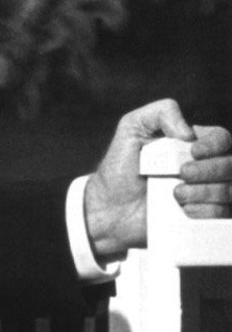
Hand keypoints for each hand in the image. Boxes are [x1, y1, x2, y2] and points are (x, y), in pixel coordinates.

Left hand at [84, 98, 231, 256]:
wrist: (111, 207)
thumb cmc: (121, 166)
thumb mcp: (132, 129)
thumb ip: (160, 113)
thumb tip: (190, 132)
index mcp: (193, 144)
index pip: (222, 138)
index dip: (214, 145)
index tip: (193, 152)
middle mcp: (207, 167)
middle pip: (231, 165)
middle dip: (209, 169)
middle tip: (181, 174)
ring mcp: (209, 193)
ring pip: (230, 190)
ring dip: (205, 191)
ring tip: (176, 194)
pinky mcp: (206, 218)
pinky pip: (224, 215)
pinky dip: (207, 211)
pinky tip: (185, 209)